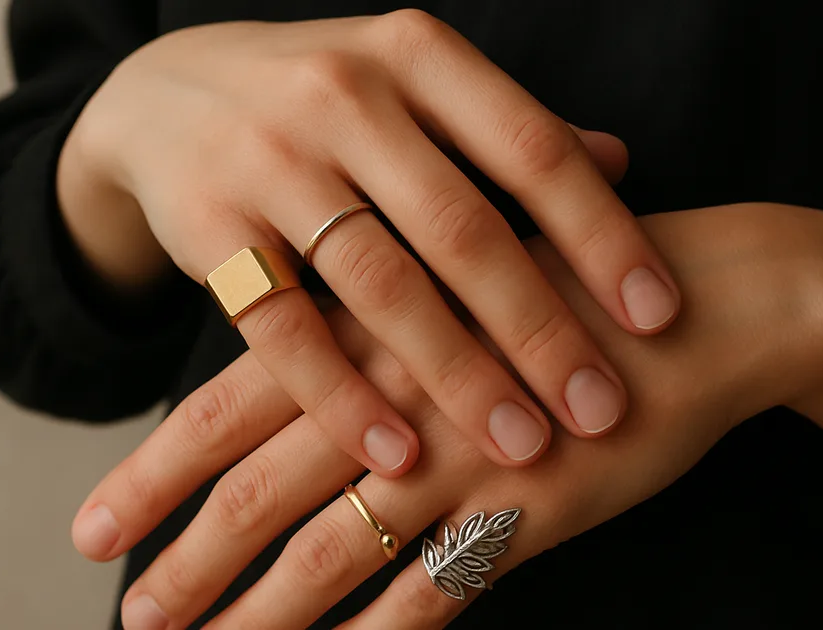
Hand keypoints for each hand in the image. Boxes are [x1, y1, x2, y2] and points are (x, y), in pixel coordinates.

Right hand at [58, 10, 681, 476]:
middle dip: (539, 327)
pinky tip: (398, 455)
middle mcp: (344, 95)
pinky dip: (343, 398)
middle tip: (603, 407)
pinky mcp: (206, 228)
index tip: (657, 317)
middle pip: (461, 226)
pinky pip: (283, 328)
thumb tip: (620, 165)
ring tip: (521, 445)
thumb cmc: (323, 101)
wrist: (164, 94)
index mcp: (417, 55)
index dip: (601, 234)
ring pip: (379, 282)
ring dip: (456, 374)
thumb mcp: (413, 86)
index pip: (531, 148)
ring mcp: (267, 158)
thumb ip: (507, 129)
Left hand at [75, 205, 822, 627]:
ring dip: (257, 614)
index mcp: (367, 325)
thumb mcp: (455, 284)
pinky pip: (434, 592)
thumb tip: (300, 385)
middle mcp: (395, 390)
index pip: (228, 407)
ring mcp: (459, 454)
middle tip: (130, 616)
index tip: (94, 526)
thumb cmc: (569, 291)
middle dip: (186, 559)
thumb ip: (376, 333)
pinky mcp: (526, 510)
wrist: (697, 306)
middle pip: (259, 489)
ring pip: (330, 550)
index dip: (154, 474)